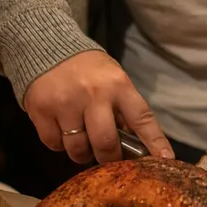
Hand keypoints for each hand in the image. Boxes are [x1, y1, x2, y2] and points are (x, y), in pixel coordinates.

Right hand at [24, 50, 174, 163]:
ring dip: (82, 153)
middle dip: (109, 158)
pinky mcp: (41, 109)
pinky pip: (54, 144)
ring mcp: (65, 103)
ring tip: (82, 142)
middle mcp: (93, 94)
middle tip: (107, 158)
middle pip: (105, 143)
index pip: (142, 119)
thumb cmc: (87, 70)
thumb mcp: (113, 80)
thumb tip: (135, 147)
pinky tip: (62, 131)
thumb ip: (124, 110)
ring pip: (78, 148)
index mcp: (118, 85)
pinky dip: (59, 144)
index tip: (165, 160)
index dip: (155, 142)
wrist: (46, 46)